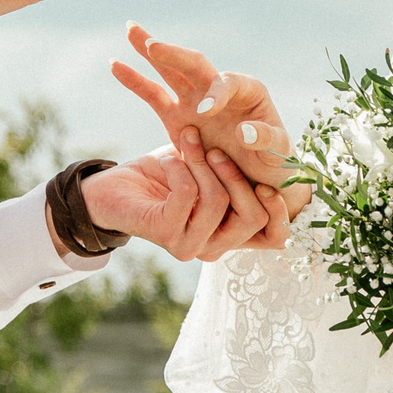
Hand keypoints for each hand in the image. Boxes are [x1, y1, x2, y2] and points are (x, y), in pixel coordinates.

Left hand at [77, 143, 291, 259]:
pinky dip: (179, 167)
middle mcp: (213, 246)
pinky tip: (167, 161)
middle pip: (251, 217)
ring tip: (186, 146)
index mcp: (229, 233)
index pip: (273, 238)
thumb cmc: (163, 176)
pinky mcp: (165, 234)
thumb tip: (270, 153)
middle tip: (215, 149)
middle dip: (236, 174)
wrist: (111, 187)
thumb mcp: (208, 168)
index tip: (271, 181)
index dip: (280, 213)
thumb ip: (236, 170)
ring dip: (202, 163)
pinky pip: (187, 192)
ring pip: (218, 201)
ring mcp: (189, 245)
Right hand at [110, 25, 312, 218]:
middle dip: (174, 55)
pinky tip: (114, 65)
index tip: (205, 110)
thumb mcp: (278, 154)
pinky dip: (135, 80)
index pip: (229, 83)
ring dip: (151, 50)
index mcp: (248, 92)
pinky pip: (153, 95)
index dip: (217, 93)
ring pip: (170, 70)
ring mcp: (196, 100)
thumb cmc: (275, 163)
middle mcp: (220, 89)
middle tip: (154, 46)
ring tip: (130, 30)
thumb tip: (242, 131)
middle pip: (196, 64)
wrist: (258, 178)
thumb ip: (265, 140)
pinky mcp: (177, 117)